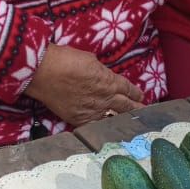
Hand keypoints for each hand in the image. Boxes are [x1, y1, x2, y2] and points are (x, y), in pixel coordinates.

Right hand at [26, 44, 142, 126]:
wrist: (45, 73)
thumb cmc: (66, 59)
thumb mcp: (90, 59)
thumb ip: (100, 70)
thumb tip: (102, 75)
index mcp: (109, 81)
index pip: (128, 89)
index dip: (136, 94)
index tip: (141, 97)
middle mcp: (105, 98)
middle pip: (126, 106)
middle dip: (136, 110)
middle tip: (144, 114)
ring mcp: (93, 111)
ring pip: (113, 118)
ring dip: (122, 120)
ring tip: (131, 124)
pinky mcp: (79, 120)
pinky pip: (95, 125)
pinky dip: (102, 126)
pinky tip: (108, 129)